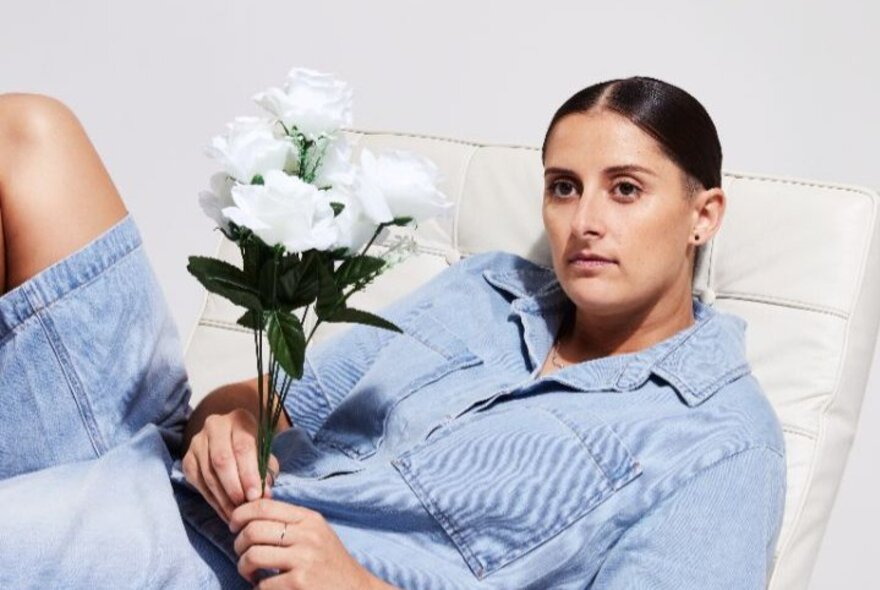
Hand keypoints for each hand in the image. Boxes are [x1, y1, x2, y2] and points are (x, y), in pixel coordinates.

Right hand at [181, 408, 279, 522]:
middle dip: (234, 487)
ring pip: (208, 474)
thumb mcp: (265, 450)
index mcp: (239, 419)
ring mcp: (198, 442)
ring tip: (237, 513)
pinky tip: (225, 511)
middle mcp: (215, 426)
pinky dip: (212, 500)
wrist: (232, 438)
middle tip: (244, 506)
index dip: (249, 473)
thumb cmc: (254, 446)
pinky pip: (198, 482)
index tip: (255, 495)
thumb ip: (266, 469)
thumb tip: (264, 494)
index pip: (243, 447)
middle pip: (221, 460)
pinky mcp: (187, 458)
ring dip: (223, 498)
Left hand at [229, 498, 389, 588]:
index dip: (241, 513)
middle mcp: (307, 535)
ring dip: (244, 567)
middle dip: (238, 544)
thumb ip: (290, 521)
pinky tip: (268, 587)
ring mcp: (304, 560)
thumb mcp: (316, 533)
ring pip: (253, 556)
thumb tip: (251, 512)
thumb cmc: (329, 563)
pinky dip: (258, 588)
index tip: (234, 524)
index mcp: (309, 519)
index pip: (264, 506)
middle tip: (242, 554)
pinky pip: (262, 584)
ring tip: (251, 573)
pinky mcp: (299, 584)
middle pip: (253, 530)